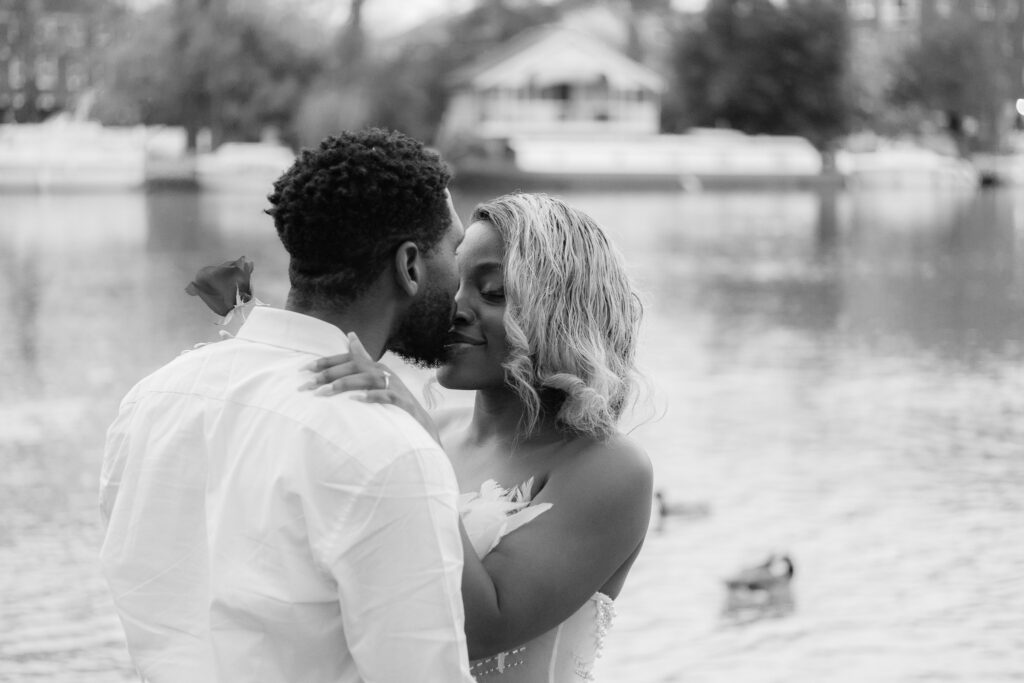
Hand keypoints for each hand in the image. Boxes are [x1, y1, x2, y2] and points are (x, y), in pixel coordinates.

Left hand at [301, 333, 439, 443]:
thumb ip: (363, 357)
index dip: (326, 362)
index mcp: (374, 366)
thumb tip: (351, 335)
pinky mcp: (401, 400)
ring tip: (323, 393)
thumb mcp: (377, 376)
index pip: (347, 359)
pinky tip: (355, 400)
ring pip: (365, 380)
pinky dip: (370, 397)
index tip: (304, 369)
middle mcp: (382, 372)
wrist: (419, 421)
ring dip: (343, 385)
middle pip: (352, 368)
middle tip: (306, 385)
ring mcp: (393, 385)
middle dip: (327, 375)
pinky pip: (385, 396)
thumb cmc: (393, 398)